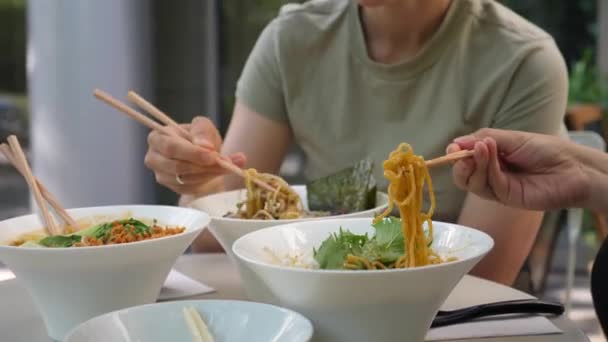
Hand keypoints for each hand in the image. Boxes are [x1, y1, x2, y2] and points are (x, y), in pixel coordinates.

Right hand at [144, 116, 245, 194]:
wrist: (205, 156)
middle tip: (225, 163)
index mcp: (157, 138)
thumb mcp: (203, 126)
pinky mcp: (173, 188)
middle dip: (203, 165)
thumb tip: (204, 146)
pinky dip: (207, 181)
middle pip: (176, 166)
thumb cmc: (200, 138)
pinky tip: (218, 172)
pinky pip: (190, 188)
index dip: (192, 153)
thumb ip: (203, 132)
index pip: (171, 147)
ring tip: (228, 166)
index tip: (212, 155)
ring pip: (185, 179)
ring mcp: (162, 175)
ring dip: (209, 173)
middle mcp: (154, 158)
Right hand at [447, 128, 590, 209]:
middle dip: (458, 164)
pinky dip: (486, 168)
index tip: (453, 147)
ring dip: (473, 164)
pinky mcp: (505, 198)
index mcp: (491, 158)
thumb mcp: (511, 138)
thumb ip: (483, 139)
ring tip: (482, 148)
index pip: (465, 158)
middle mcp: (491, 173)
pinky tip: (491, 153)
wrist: (572, 168)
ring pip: (471, 182)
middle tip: (459, 152)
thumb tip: (455, 143)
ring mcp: (498, 187)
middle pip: (463, 175)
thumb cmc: (546, 149)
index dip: (456, 153)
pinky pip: (488, 185)